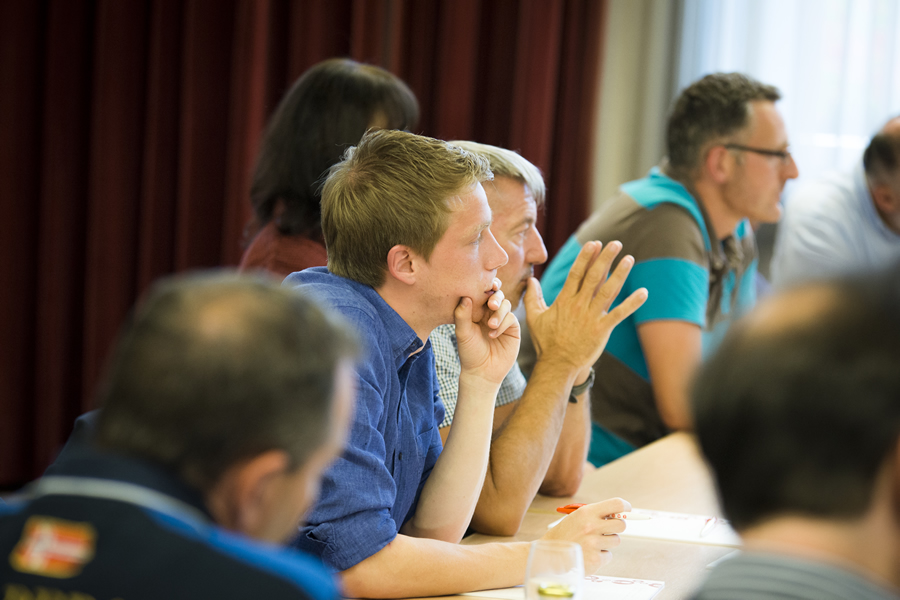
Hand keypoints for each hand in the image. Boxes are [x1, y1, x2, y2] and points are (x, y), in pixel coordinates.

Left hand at [455, 278, 520, 386]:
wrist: (482, 372)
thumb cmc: (469, 352)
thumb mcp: (462, 333)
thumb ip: (462, 315)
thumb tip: (465, 296)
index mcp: (476, 309)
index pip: (482, 292)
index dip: (485, 285)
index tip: (485, 284)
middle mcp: (489, 312)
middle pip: (496, 294)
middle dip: (495, 296)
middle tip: (491, 304)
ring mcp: (502, 319)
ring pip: (505, 304)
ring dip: (499, 312)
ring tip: (490, 325)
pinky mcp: (512, 328)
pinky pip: (511, 318)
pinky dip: (503, 323)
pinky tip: (493, 335)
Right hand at [524, 241, 646, 372]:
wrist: (557, 365)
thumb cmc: (546, 342)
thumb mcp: (535, 317)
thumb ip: (533, 297)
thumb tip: (530, 280)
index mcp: (564, 300)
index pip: (576, 273)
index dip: (586, 257)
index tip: (594, 243)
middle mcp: (578, 305)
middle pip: (594, 277)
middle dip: (605, 258)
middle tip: (615, 243)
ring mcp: (591, 317)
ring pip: (608, 291)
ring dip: (619, 274)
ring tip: (629, 259)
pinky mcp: (602, 330)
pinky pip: (619, 313)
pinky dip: (632, 303)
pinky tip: (643, 292)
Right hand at [541, 497, 629, 572]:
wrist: (549, 554)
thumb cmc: (565, 534)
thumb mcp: (577, 517)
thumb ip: (596, 514)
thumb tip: (619, 514)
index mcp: (587, 512)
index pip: (616, 504)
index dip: (625, 506)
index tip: (628, 509)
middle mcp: (591, 526)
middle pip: (621, 524)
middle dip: (617, 527)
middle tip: (608, 530)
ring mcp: (594, 544)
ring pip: (616, 541)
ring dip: (607, 543)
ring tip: (591, 543)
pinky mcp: (595, 559)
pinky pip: (608, 555)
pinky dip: (600, 556)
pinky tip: (588, 553)